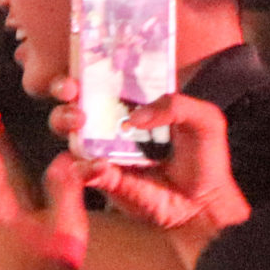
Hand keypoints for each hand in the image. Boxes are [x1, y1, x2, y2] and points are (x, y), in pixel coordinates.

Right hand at [56, 86, 249, 232]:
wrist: (203, 203)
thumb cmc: (205, 158)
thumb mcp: (204, 120)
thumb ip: (176, 105)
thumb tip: (135, 117)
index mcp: (136, 104)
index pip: (105, 79)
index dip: (87, 69)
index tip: (83, 65)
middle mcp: (113, 124)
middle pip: (75, 101)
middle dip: (64, 91)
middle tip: (72, 92)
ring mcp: (103, 151)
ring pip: (70, 132)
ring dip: (64, 121)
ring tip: (79, 122)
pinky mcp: (101, 179)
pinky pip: (80, 169)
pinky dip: (84, 166)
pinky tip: (101, 165)